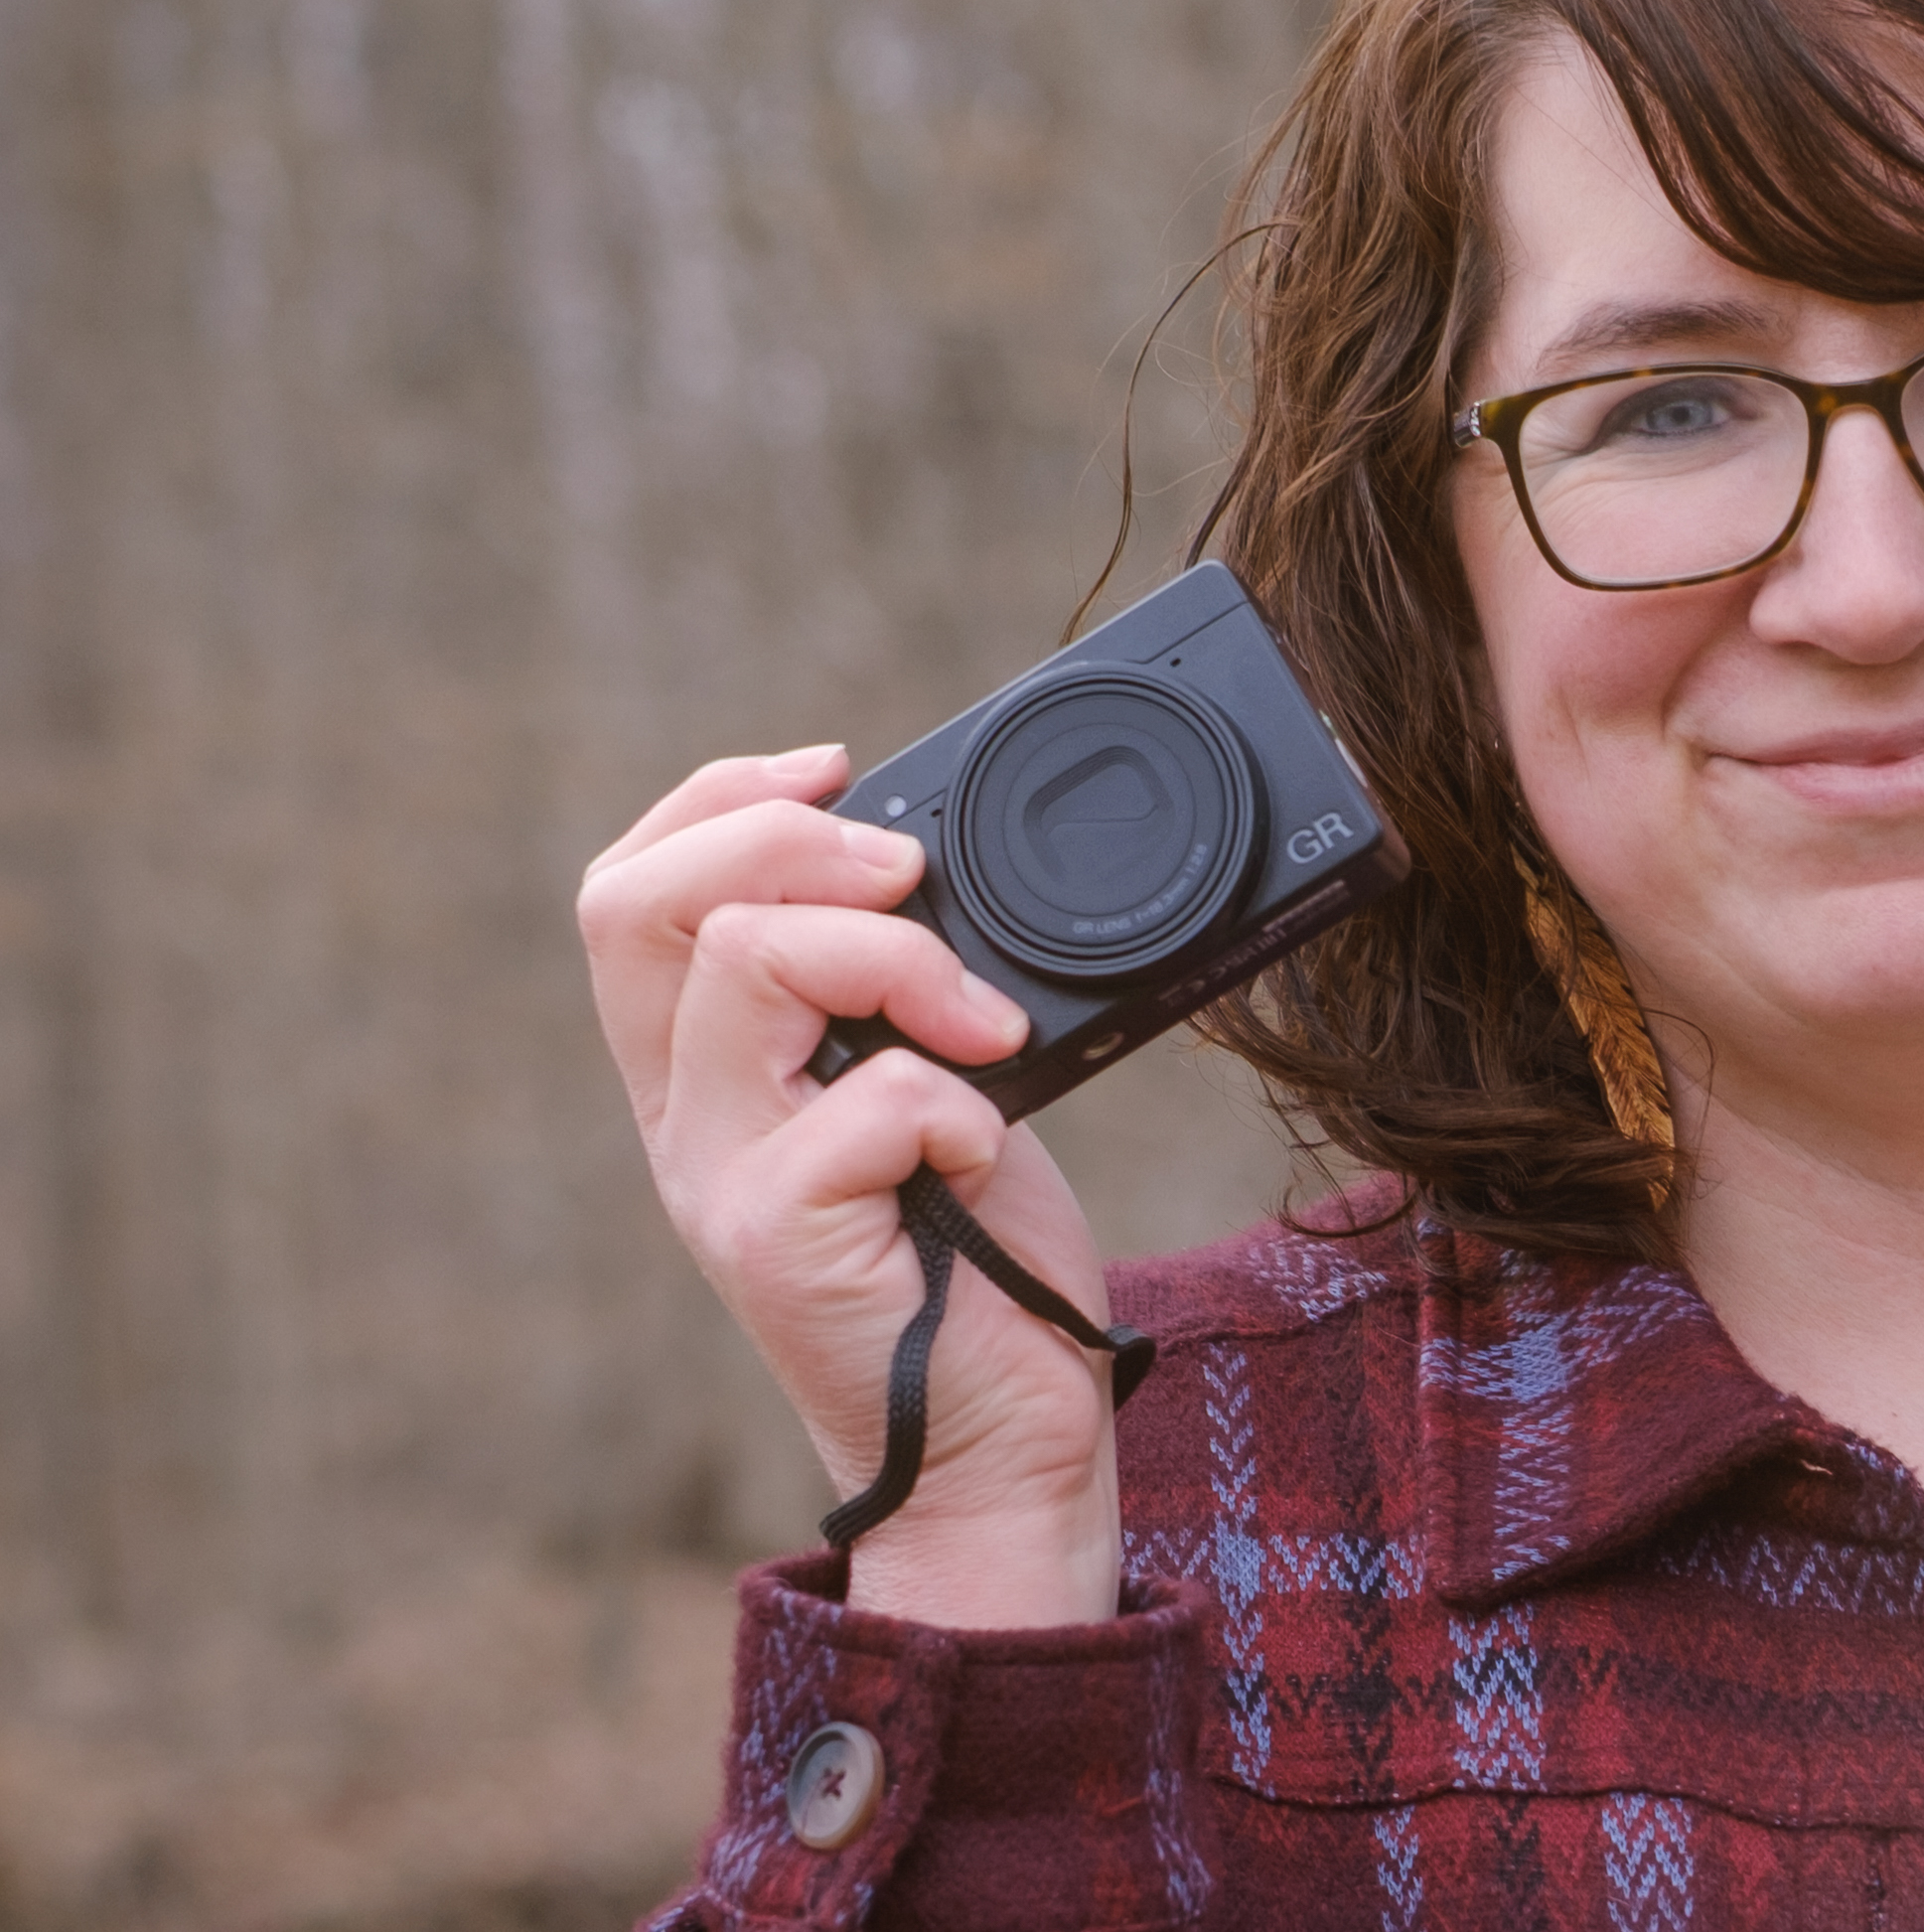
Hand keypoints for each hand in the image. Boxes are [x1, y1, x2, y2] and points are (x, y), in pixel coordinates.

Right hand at [578, 746, 1122, 1623]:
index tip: (837, 769)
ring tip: (988, 1032)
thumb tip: (937, 874)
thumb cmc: (976, 1269)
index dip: (718, 801)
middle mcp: (684, 1123)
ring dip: (900, 961)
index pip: (625, 893)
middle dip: (788, 844)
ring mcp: (720, 1181)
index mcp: (704, 1075)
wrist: (1002, 1449)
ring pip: (743, 964)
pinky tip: (988, 1154)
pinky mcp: (783, 1242)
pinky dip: (958, 1100)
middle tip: (914, 882)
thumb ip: (894, 1001)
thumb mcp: (930, 1093)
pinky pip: (869, 1097)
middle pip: (639, 903)